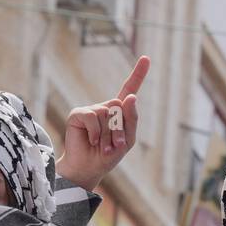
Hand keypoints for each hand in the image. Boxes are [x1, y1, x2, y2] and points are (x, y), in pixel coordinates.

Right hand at [56, 55, 149, 192]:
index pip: (129, 89)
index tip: (146, 58)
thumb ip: (131, 119)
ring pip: (107, 113)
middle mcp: (105, 107)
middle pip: (120, 106)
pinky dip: (96, 132)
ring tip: (102, 146)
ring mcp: (91, 109)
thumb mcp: (127, 140)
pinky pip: (92, 117)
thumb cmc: (108, 155)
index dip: (138, 74)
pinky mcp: (78, 113)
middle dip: (119, 129)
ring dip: (108, 134)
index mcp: (119, 112)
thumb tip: (130, 96)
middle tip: (114, 145)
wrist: (89, 168)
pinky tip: (92, 141)